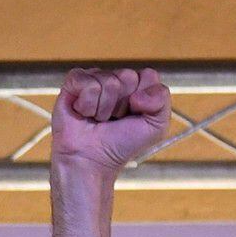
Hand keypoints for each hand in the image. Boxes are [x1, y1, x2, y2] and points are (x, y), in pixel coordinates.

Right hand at [51, 67, 171, 173]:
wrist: (92, 161)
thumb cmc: (121, 145)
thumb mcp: (156, 126)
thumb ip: (162, 100)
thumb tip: (137, 94)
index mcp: (137, 86)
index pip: (148, 75)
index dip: (144, 97)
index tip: (134, 114)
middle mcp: (116, 80)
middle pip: (127, 76)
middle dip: (122, 104)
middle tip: (114, 119)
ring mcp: (94, 79)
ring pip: (108, 81)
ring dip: (104, 108)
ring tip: (98, 119)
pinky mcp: (73, 84)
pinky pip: (86, 82)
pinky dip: (87, 103)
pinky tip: (84, 113)